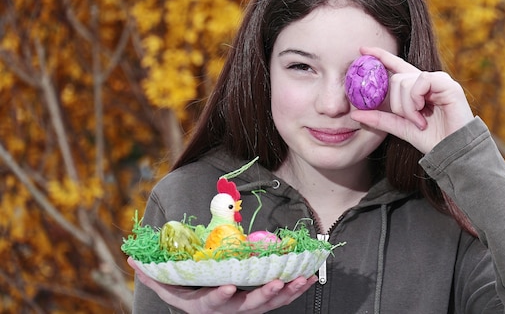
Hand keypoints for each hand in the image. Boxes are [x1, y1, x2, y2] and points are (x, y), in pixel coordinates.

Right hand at [128, 257, 316, 313]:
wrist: (203, 305)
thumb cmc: (186, 292)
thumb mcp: (167, 286)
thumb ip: (153, 275)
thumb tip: (131, 260)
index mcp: (205, 306)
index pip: (213, 303)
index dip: (220, 296)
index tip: (228, 286)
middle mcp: (229, 311)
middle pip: (248, 307)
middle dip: (263, 296)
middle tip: (277, 283)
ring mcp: (247, 308)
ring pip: (269, 305)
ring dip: (286, 292)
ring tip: (300, 279)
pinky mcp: (262, 303)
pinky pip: (281, 299)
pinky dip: (295, 290)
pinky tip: (308, 278)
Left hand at [350, 47, 473, 153]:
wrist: (453, 151)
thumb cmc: (431, 139)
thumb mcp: (400, 127)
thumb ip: (380, 118)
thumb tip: (355, 113)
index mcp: (417, 87)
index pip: (396, 66)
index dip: (381, 56)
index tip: (362, 50)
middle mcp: (427, 80)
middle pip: (396, 79)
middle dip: (397, 104)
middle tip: (410, 119)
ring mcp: (438, 80)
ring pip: (405, 81)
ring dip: (407, 106)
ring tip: (420, 120)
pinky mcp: (447, 84)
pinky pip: (420, 82)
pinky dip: (416, 100)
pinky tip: (424, 113)